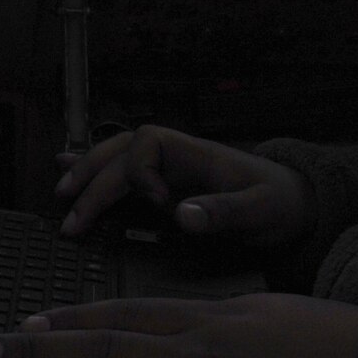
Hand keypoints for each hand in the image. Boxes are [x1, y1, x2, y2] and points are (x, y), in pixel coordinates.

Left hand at [0, 293, 357, 357]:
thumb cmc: (336, 349)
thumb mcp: (273, 313)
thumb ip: (224, 318)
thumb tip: (192, 322)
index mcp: (209, 318)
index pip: (123, 313)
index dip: (67, 320)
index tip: (24, 324)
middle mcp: (194, 356)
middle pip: (96, 350)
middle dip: (28, 356)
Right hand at [55, 126, 314, 245]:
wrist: (296, 205)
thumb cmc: (280, 203)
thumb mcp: (261, 210)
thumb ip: (224, 211)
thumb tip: (180, 214)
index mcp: (197, 154)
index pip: (148, 144)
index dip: (142, 173)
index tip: (158, 205)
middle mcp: (177, 157)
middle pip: (121, 151)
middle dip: (94, 178)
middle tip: (73, 214)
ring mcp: (169, 170)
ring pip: (115, 158)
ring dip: (86, 173)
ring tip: (61, 194)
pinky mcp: (166, 188)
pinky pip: (123, 174)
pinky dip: (95, 172)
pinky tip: (67, 172)